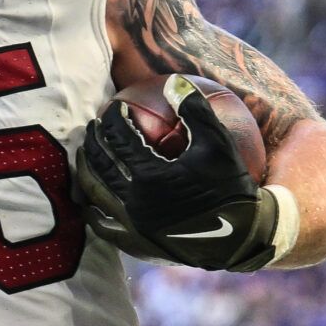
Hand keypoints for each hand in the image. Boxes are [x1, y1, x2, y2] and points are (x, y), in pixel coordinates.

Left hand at [74, 75, 280, 270]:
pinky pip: (103, 226)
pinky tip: (89, 202)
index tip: (114, 108)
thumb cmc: (231, 187)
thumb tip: (174, 82)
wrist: (241, 238)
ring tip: (85, 156)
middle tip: (91, 127)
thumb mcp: (218, 143)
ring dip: (86, 170)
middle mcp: (133, 200)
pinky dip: (91, 210)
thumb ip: (195, 110)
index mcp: (150, 175)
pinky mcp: (134, 243)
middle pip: (100, 163)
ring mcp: (131, 225)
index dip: (113, 119)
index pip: (119, 138)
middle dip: (92, 141)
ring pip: (94, 193)